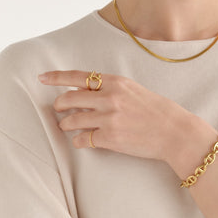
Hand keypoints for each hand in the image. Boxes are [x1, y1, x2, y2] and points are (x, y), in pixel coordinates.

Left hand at [38, 70, 190, 161]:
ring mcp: (109, 118)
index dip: (57, 77)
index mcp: (116, 82)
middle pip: (69, 99)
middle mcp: (109, 98)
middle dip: (59, 105)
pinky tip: (82, 141)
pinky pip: (82, 139)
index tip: (42, 78)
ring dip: (65, 124)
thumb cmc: (157, 111)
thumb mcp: (134, 91)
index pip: (78, 76)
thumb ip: (110, 89)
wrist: (175, 132)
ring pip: (71, 120)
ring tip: (67, 126)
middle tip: (59, 110)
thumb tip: (84, 92)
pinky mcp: (110, 138)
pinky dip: (78, 141)